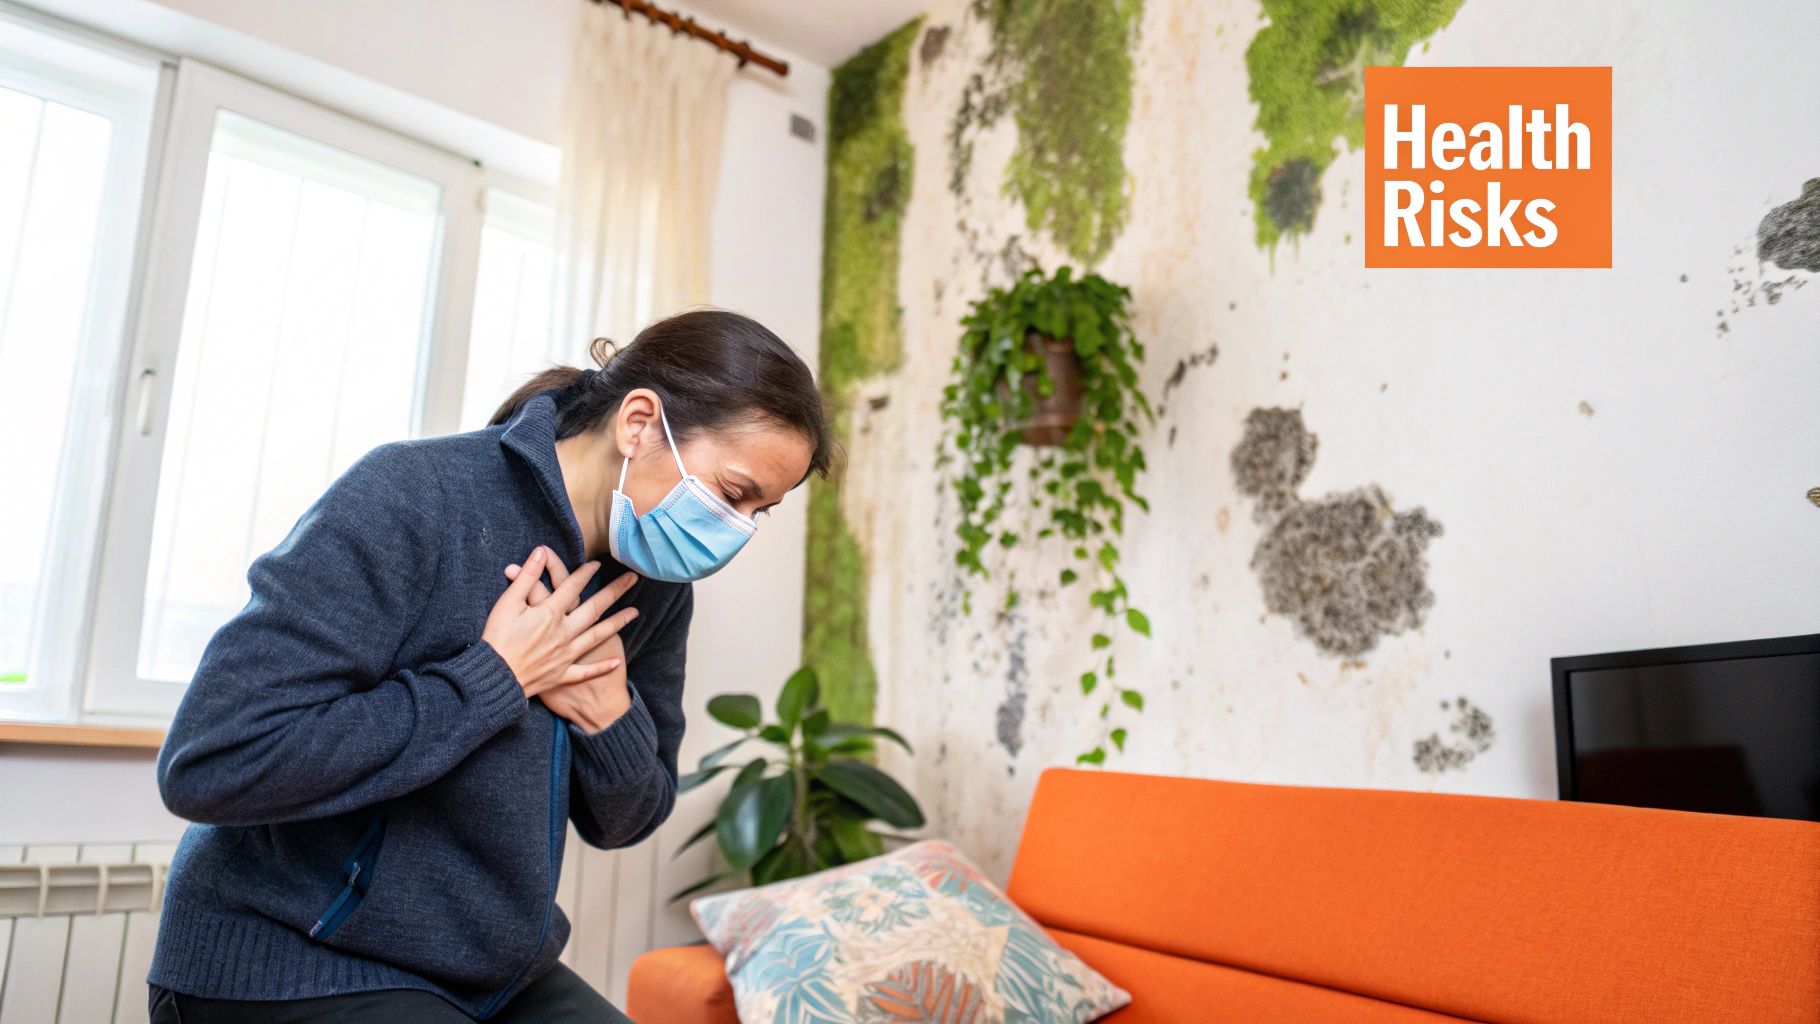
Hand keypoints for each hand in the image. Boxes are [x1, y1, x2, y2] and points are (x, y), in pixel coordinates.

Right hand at [482, 546, 638, 698]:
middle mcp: (564, 632)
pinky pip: (585, 671)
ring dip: (617, 623)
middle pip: (595, 608)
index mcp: (550, 614)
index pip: (572, 587)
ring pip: (597, 635)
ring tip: (635, 613)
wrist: (494, 678)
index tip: (598, 564)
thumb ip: (527, 577)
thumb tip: (540, 553)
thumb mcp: (507, 603)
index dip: (585, 573)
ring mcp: (565, 654)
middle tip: (633, 579)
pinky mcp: (561, 674)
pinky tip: (617, 661)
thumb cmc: (496, 639)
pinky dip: (601, 666)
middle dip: (615, 591)